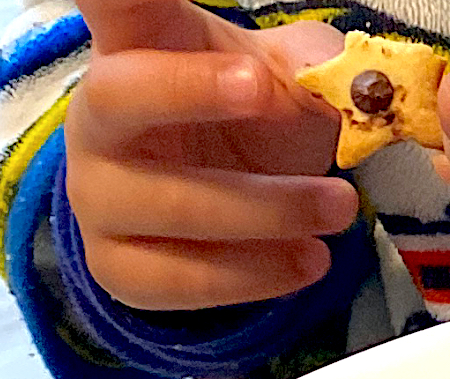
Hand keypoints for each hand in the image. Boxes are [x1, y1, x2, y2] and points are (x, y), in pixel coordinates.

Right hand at [64, 0, 359, 310]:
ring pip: (169, 204)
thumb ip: (315, 72)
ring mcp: (100, 197)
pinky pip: (181, 280)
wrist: (245, 211)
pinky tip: (307, 261)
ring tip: (339, 207)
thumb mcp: (290, 85)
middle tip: (269, 92)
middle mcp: (99, 119)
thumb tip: (349, 80)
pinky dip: (254, 275)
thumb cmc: (254, 126)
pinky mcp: (119, 269)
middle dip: (194, 91)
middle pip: (118, 95)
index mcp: (135, 50)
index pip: (109, 3)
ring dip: (267, 210)